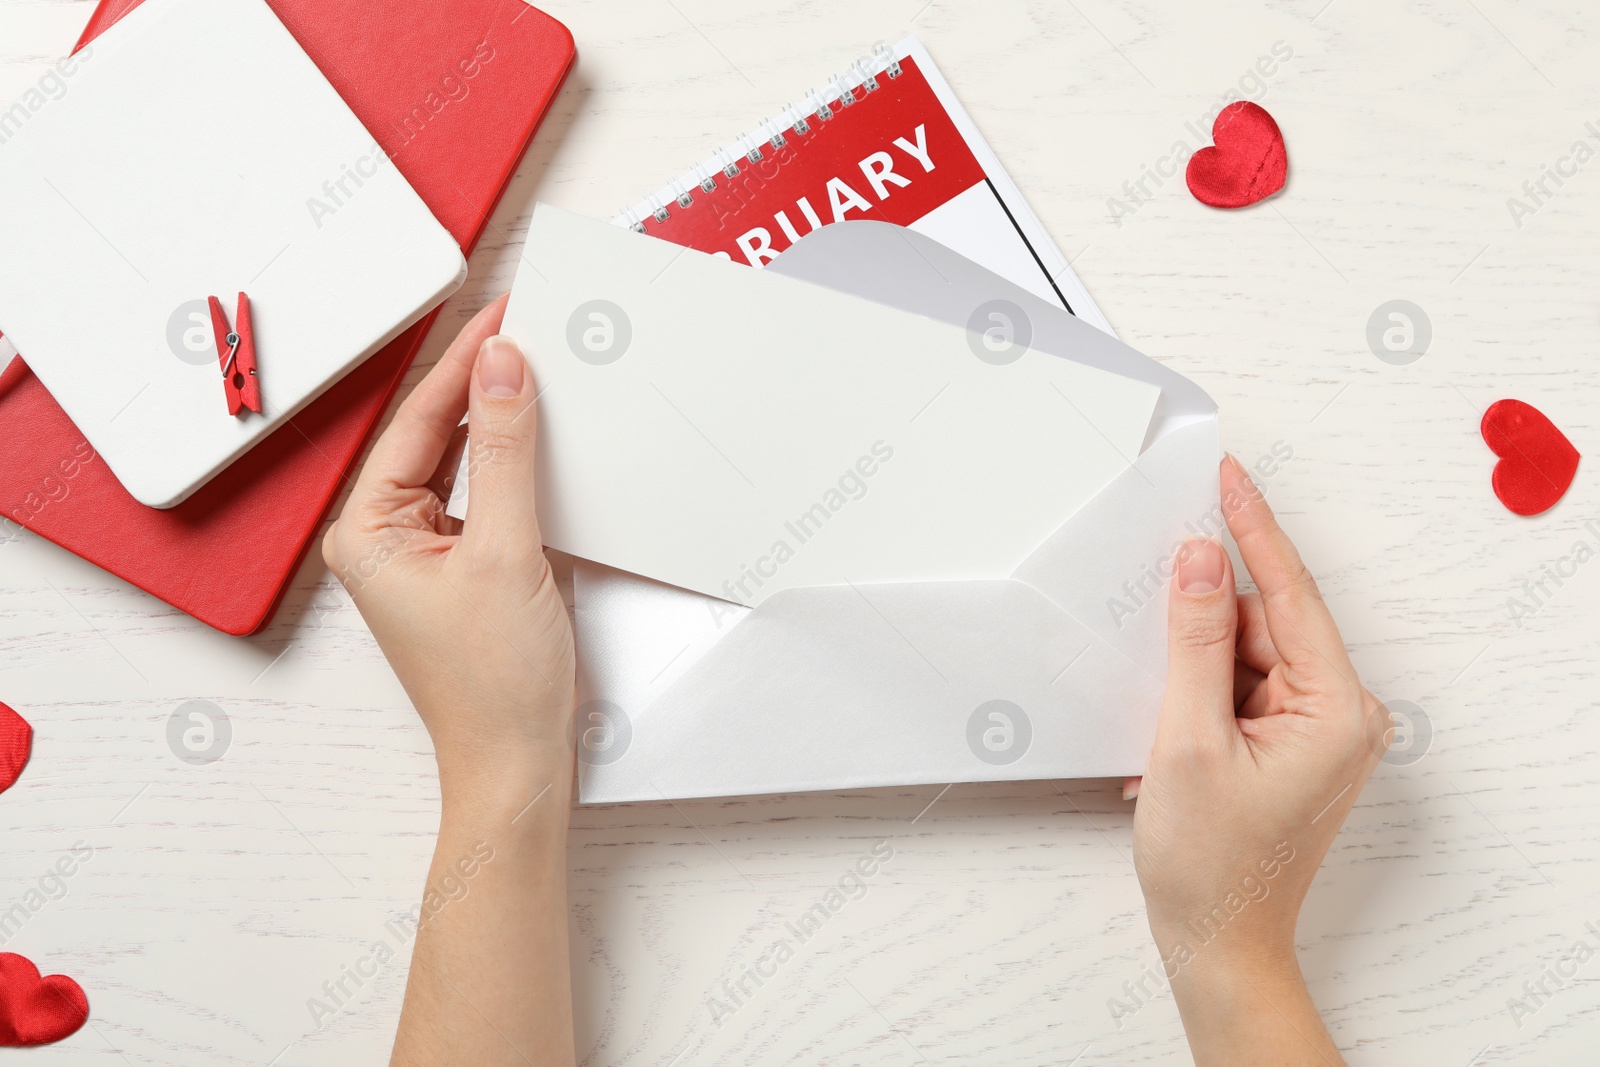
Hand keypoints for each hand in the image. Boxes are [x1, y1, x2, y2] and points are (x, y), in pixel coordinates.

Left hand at [325, 296, 577, 1066]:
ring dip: (504, 421)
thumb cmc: (495, 683)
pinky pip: (487, 497)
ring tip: (543, 367)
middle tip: (531, 325)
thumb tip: (503, 367)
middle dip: (485, 383)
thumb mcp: (504, 550)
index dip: (466, 363)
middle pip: (437, 436)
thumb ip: (504, 452)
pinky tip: (548, 438)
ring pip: (465, 464)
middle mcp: (388, 538)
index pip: (420, 422)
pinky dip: (517, 465)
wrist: (520, 767)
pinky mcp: (466, 571)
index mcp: (369, 531)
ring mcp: (427, 556)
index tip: (505, 313)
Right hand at [1131, 455, 1384, 1065]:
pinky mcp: (1288, 746)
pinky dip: (1198, 696)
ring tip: (1162, 715)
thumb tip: (1199, 561)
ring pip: (1246, 655)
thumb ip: (1195, 641)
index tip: (1229, 477)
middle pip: (1264, 624)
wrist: (1216, 942)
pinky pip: (1240, 688)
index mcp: (1335, 710)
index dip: (1253, 530)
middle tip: (1151, 596)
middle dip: (1203, 617)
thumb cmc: (1211, 864)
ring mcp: (1314, 733)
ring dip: (1194, 668)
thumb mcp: (1188, 740)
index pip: (1291, 594)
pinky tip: (1169, 729)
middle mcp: (1339, 714)